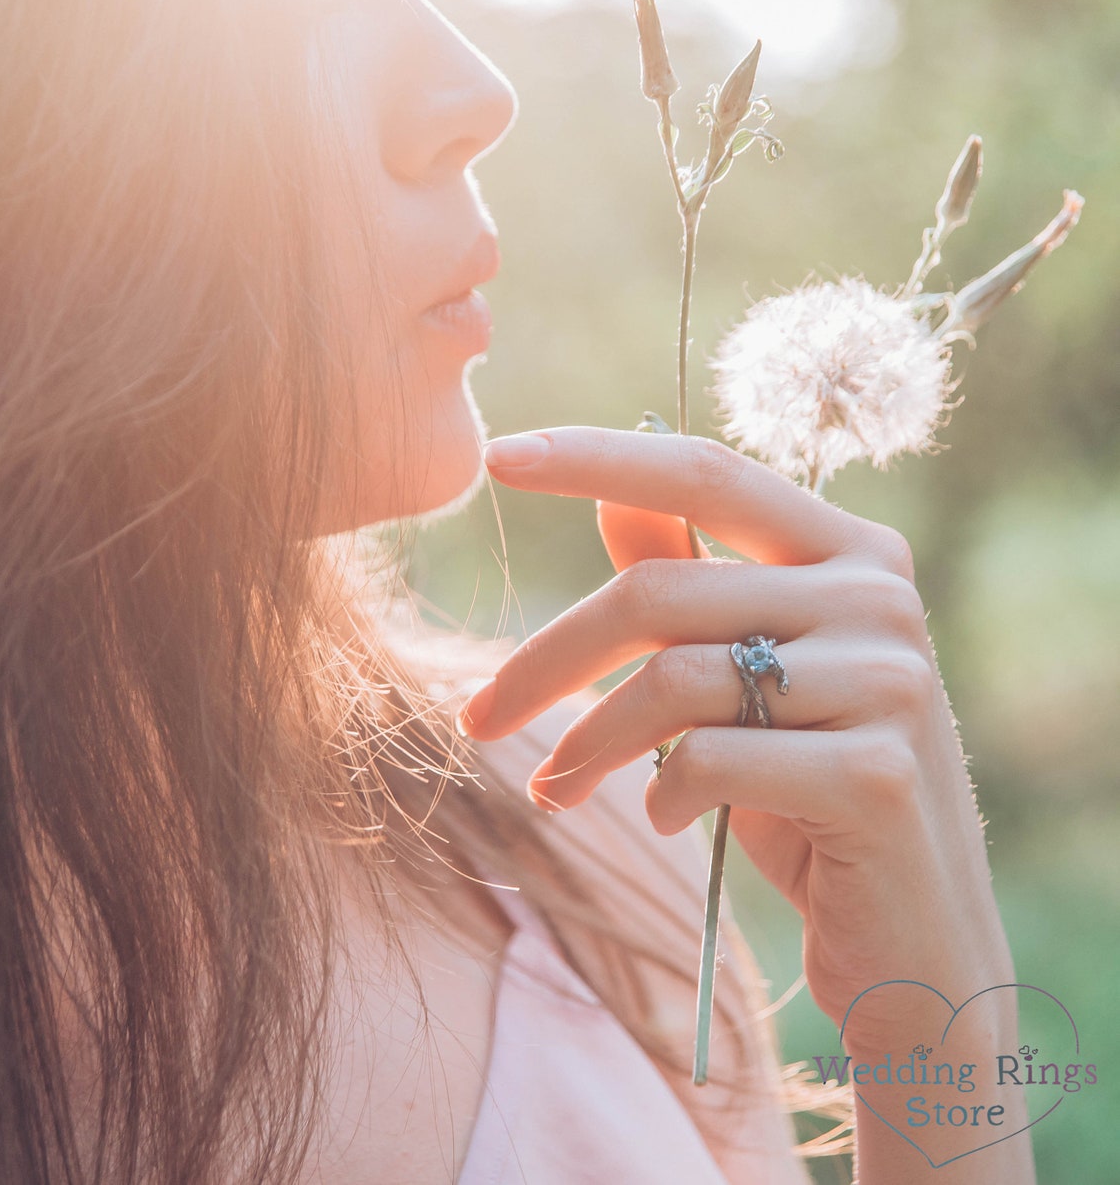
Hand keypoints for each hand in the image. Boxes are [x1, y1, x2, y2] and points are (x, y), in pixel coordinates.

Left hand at [461, 428, 1015, 1053]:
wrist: (913, 936)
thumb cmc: (811, 791)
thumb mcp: (747, 678)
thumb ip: (690, 582)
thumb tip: (606, 499)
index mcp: (853, 551)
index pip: (706, 472)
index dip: (597, 456)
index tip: (498, 457)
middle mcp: (881, 597)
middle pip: (660, 589)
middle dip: (547, 659)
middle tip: (479, 717)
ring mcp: (888, 682)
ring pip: (674, 678)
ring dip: (589, 743)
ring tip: (557, 790)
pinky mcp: (877, 774)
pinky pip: (712, 759)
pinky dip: (662, 794)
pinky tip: (667, 817)